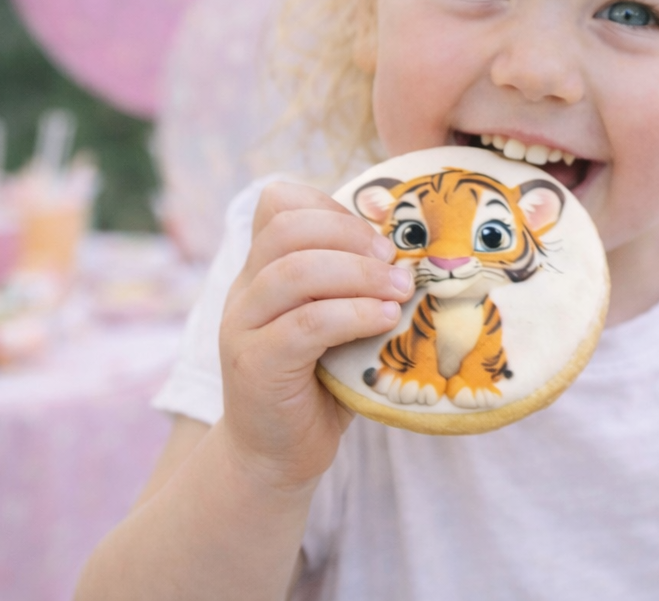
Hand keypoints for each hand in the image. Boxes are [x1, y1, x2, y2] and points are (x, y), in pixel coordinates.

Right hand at [217, 181, 413, 491]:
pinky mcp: (255, 365)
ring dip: (359, 274)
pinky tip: (384, 319)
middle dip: (351, 235)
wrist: (276, 454)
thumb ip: (354, 282)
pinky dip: (353, 314)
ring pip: (295, 272)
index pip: (278, 204)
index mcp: (262, 269)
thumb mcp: (337, 319)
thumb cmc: (320, 381)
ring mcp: (243, 327)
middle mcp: (244, 290)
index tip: (377, 233)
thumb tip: (415, 249)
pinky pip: (305, 324)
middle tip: (396, 262)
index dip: (330, 206)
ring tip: (400, 291)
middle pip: (287, 229)